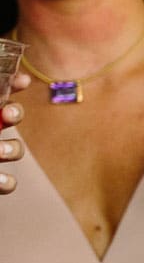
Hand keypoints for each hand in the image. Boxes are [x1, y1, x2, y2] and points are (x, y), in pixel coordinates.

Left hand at [0, 72, 25, 194]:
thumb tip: (18, 80)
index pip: (1, 93)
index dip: (13, 85)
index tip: (22, 82)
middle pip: (11, 117)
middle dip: (15, 114)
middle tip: (7, 116)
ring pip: (13, 150)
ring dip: (11, 149)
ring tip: (0, 152)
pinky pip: (7, 182)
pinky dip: (5, 181)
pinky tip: (0, 179)